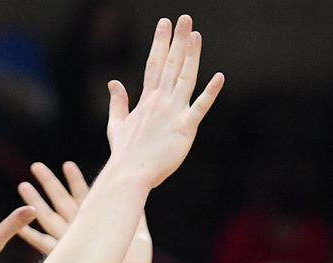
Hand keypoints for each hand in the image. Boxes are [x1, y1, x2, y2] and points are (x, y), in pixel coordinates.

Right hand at [18, 161, 152, 262]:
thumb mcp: (140, 232)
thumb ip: (137, 213)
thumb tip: (142, 193)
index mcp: (96, 221)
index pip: (83, 195)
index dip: (75, 180)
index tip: (67, 164)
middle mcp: (81, 229)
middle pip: (60, 201)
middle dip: (49, 183)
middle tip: (36, 166)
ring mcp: (72, 242)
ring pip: (49, 218)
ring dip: (36, 203)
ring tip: (23, 186)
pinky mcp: (67, 256)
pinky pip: (44, 245)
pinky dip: (31, 237)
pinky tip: (20, 228)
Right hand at [104, 15, 223, 189]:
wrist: (130, 174)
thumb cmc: (124, 155)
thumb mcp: (116, 125)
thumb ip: (117, 103)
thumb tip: (113, 83)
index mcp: (146, 100)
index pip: (154, 64)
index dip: (160, 42)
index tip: (164, 24)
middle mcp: (160, 101)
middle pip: (171, 64)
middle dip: (177, 40)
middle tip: (185, 19)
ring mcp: (173, 113)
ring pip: (185, 78)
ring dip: (192, 56)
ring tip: (196, 35)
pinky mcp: (185, 129)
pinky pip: (200, 107)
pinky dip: (210, 92)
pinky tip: (219, 77)